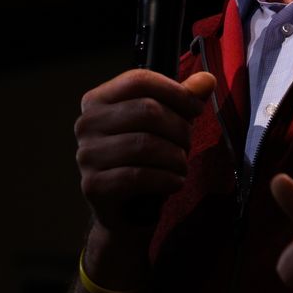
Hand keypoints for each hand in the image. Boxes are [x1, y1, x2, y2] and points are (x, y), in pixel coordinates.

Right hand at [75, 69, 216, 248]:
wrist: (127, 213)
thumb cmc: (145, 162)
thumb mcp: (164, 126)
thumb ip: (182, 100)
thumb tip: (207, 80)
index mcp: (98, 101)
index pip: (139, 80)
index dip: (175, 92)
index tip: (196, 109)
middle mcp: (86, 124)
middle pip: (147, 111)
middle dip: (179, 129)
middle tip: (187, 145)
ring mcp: (86, 155)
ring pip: (146, 144)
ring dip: (176, 157)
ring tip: (181, 166)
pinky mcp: (94, 185)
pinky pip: (140, 176)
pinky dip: (167, 179)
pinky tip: (174, 182)